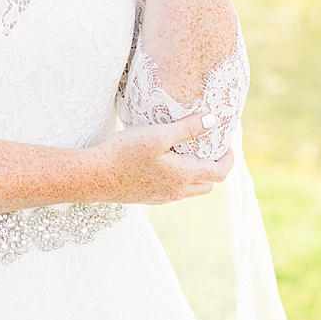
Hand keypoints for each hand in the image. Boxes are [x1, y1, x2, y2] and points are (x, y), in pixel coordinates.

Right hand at [87, 115, 233, 203]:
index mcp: (183, 176)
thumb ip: (188, 128)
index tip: (227, 143)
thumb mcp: (158, 134)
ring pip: (191, 190)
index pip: (219, 173)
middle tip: (211, 147)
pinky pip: (174, 191)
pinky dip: (181, 178)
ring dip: (198, 174)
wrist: (92, 177)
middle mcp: (176, 191)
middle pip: (208, 184)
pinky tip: (167, 161)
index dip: (228, 158)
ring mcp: (161, 197)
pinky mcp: (147, 198)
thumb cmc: (124, 152)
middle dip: (215, 167)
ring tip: (190, 152)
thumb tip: (213, 121)